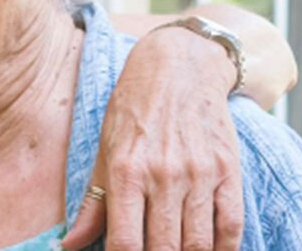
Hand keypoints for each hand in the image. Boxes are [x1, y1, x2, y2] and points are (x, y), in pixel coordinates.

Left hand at [61, 28, 243, 250]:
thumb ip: (93, 204)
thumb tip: (70, 244)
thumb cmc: (134, 111)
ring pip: (197, 244)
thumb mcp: (106, 152)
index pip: (125, 244)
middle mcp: (162, 175)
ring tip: (177, 250)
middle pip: (163, 249)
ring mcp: (198, 173)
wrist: (179, 68)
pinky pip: (231, 226)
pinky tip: (210, 250)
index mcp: (126, 172)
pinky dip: (222, 248)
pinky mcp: (227, 170)